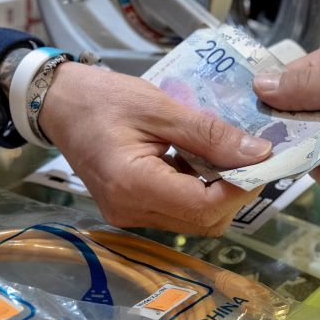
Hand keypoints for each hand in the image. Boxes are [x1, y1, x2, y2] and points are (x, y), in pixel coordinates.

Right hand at [40, 62, 271, 234]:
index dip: (241, 188)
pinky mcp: (131, 209)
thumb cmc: (104, 98)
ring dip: (218, 192)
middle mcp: (130, 211)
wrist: (58, 103)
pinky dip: (197, 189)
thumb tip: (259, 153)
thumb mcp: (161, 107)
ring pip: (193, 220)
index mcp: (133, 185)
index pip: (204, 207)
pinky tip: (198, 160)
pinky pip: (177, 210)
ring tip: (223, 153)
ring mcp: (129, 215)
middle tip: (249, 154)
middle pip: (203, 221)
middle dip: (235, 193)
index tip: (262, 159)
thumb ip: (210, 134)